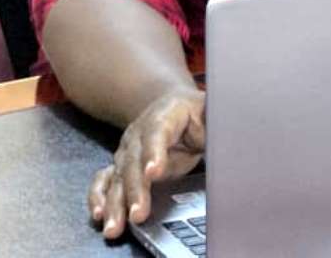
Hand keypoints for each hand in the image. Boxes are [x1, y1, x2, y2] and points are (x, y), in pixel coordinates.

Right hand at [88, 88, 204, 239]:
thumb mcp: (211, 112)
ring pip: (119, 176)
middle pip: (135, 160)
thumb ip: (217, 122)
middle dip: (136, 190)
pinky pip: (106, 181)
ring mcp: (129, 149)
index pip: (158, 131)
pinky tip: (100, 214)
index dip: (154, 152)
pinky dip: (100, 197)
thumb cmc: (197, 113)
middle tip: (138, 213)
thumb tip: (230, 131)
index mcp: (166, 113)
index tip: (154, 173)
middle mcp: (140, 131)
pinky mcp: (123, 166)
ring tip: (116, 225)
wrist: (175, 105)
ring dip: (115, 202)